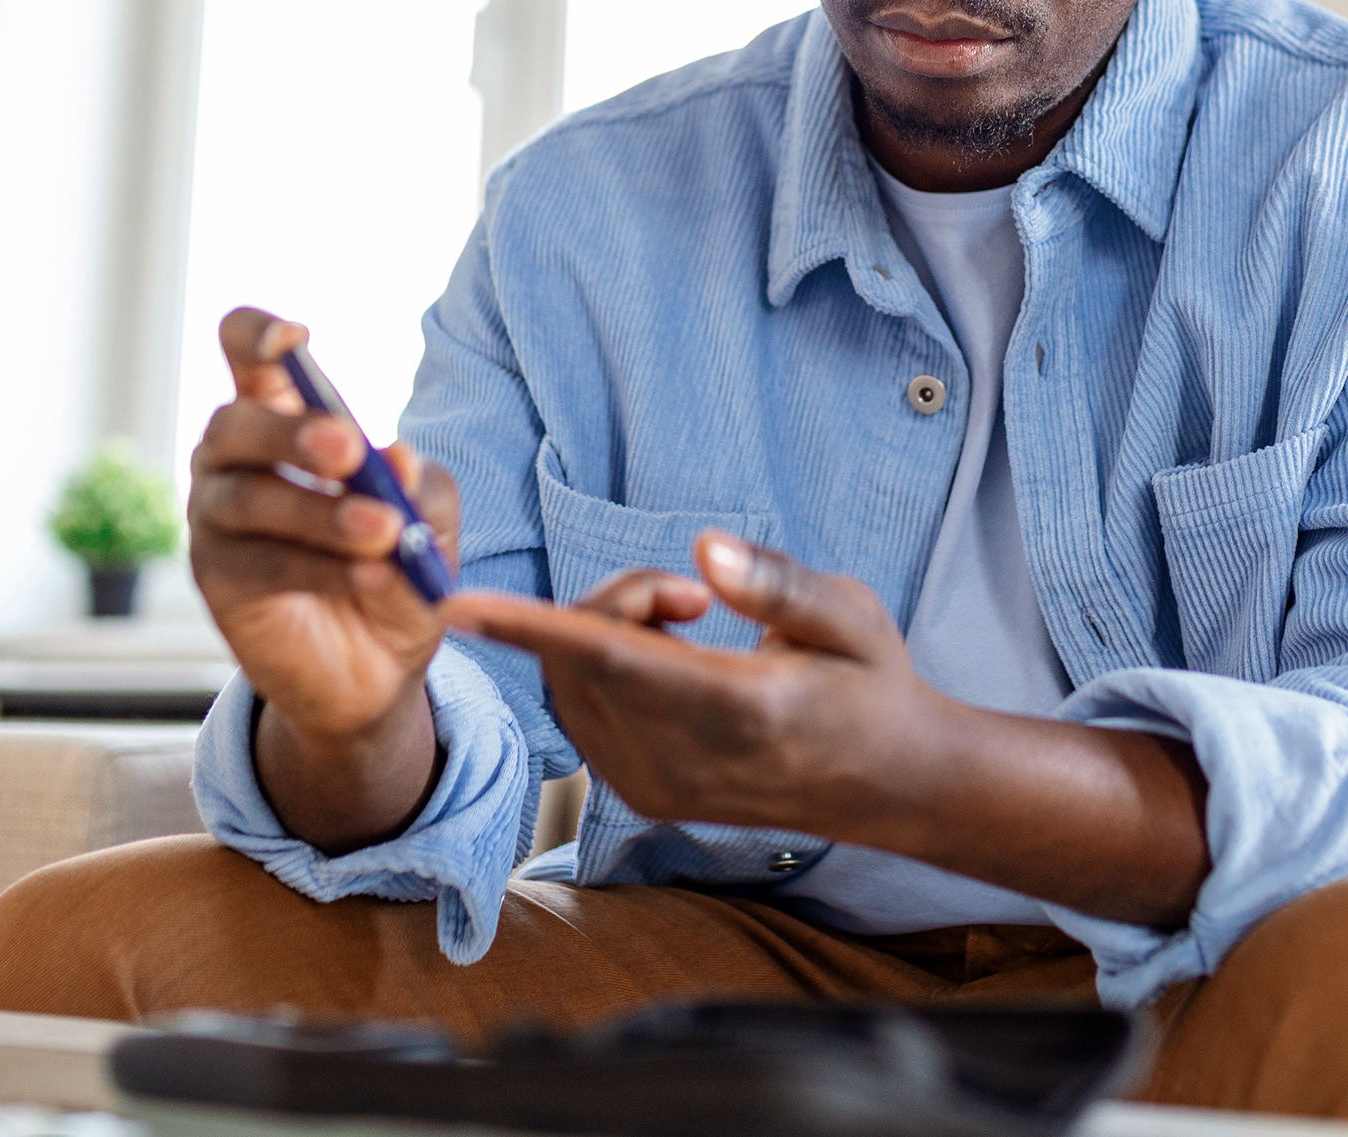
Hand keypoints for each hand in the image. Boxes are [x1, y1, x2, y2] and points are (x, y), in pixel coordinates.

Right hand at [189, 307, 460, 850]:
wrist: (377, 667)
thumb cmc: (396, 564)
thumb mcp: (429, 520)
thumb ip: (420, 488)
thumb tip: (400, 460)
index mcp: (282, 415)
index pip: (244, 351)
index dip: (257, 335)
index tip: (295, 338)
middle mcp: (234, 457)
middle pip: (236, 423)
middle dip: (292, 434)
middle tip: (350, 452)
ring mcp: (217, 517)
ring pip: (250, 498)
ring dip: (319, 513)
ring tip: (381, 530)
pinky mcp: (218, 578)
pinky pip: (260, 562)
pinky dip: (317, 565)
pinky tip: (367, 574)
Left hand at [448, 530, 1213, 925]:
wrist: (888, 784)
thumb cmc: (871, 684)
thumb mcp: (852, 617)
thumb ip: (777, 583)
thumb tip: (705, 549)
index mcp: (738, 712)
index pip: (612, 660)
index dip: (533, 626)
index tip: (459, 605)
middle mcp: (683, 762)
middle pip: (584, 657)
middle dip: (615, 598)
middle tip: (693, 594)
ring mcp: (656, 788)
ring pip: (570, 685)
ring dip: (603, 632)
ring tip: (690, 625)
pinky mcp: (641, 796)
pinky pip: (579, 712)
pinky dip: (598, 668)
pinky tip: (668, 661)